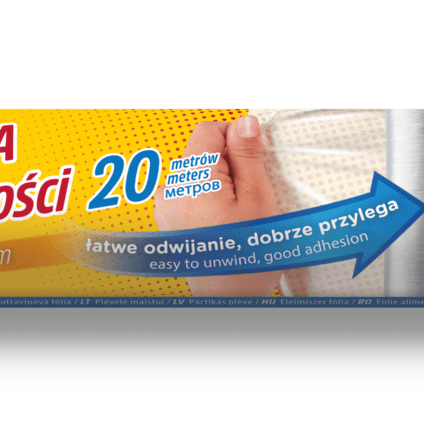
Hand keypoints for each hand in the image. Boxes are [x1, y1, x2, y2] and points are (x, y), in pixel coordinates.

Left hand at [154, 115, 282, 296]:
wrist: (227, 299)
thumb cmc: (244, 258)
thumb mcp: (257, 200)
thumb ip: (248, 156)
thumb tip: (245, 123)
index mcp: (192, 181)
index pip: (209, 130)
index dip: (236, 140)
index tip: (251, 163)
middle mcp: (172, 190)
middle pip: (202, 151)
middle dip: (229, 164)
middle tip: (247, 195)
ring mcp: (167, 205)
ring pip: (198, 172)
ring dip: (219, 181)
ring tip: (235, 213)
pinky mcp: (169, 218)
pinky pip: (190, 191)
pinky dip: (208, 196)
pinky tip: (222, 220)